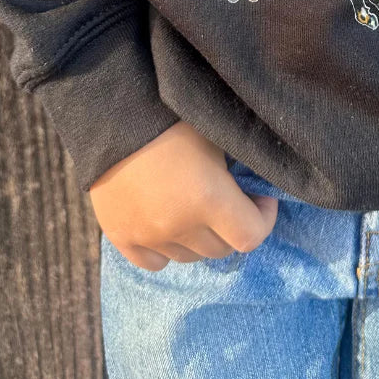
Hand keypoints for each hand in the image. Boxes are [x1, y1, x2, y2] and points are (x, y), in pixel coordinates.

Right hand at [89, 121, 278, 270]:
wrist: (114, 116)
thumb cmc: (173, 118)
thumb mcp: (216, 137)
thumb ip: (238, 170)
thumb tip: (253, 189)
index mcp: (209, 198)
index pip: (251, 237)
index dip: (264, 218)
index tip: (261, 199)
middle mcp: (180, 225)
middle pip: (220, 249)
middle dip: (233, 227)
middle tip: (230, 202)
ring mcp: (148, 236)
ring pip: (189, 257)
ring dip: (200, 239)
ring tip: (196, 209)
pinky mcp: (122, 238)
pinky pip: (155, 262)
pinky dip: (167, 248)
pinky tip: (167, 224)